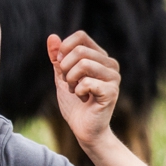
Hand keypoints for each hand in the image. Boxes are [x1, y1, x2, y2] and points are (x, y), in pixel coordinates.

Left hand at [46, 31, 120, 147]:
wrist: (83, 128)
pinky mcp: (111, 91)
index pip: (81, 37)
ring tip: (76, 91)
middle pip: (79, 51)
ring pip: (84, 64)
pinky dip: (78, 91)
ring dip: (71, 80)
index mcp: (99, 57)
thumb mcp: (61, 76)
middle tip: (69, 83)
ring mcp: (114, 77)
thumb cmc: (74, 103)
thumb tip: (52, 36)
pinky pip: (87, 82)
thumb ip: (57, 57)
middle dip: (65, 68)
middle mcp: (110, 64)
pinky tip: (84, 99)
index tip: (60, 65)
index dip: (64, 48)